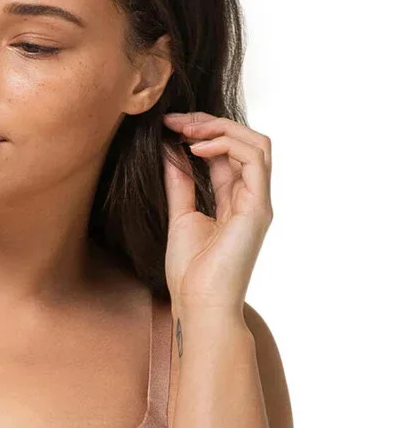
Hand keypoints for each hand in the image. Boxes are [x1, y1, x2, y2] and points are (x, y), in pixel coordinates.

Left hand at [161, 111, 273, 314]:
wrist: (199, 305)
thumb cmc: (191, 274)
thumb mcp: (180, 217)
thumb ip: (180, 183)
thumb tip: (170, 150)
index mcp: (234, 201)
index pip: (226, 153)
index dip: (201, 134)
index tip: (169, 126)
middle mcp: (251, 198)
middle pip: (245, 142)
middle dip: (210, 124)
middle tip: (176, 121)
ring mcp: (258, 202)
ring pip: (256, 143)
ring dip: (220, 129)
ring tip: (186, 130)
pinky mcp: (259, 208)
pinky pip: (255, 159)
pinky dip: (227, 146)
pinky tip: (197, 150)